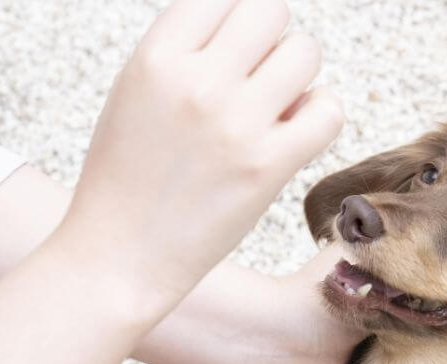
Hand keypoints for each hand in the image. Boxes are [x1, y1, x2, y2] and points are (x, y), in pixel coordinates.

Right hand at [55, 0, 343, 314]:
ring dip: (300, 76)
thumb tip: (255, 33)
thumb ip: (186, 54)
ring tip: (277, 106)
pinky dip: (321, 116)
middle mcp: (197, 81)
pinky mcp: (268, 166)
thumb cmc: (128, 177)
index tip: (235, 52)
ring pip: (305, 53)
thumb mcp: (136, 93)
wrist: (118, 255)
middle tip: (260, 78)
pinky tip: (297, 133)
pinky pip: (328, 112)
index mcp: (156, 57)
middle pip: (270, 11)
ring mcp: (235, 123)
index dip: (236, 20)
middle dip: (272, 41)